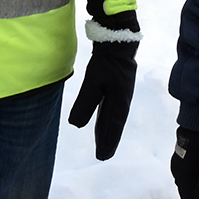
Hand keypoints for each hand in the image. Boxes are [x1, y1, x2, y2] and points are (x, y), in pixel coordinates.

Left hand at [67, 40, 138, 159]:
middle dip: (108, 139)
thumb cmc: (106, 62)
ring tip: (105, 142)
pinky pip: (113, 108)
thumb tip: (76, 125)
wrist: (118, 42)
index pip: (111, 127)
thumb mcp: (93, 82)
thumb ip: (85, 103)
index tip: (102, 157)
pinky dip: (109, 119)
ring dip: (109, 130)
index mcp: (119, 102)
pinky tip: (105, 119)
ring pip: (114, 117)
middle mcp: (123, 100)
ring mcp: (122, 93)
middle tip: (104, 155)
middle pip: (114, 124)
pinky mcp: (118, 86)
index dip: (107, 142)